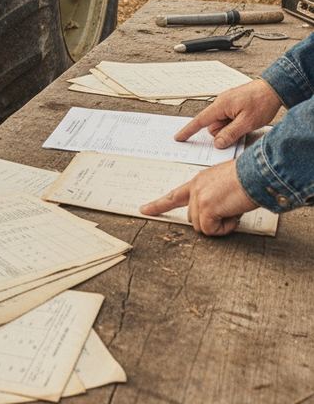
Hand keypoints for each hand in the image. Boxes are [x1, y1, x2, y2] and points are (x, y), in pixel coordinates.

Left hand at [140, 160, 257, 235]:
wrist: (258, 173)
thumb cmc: (249, 178)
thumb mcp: (225, 185)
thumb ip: (215, 197)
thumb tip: (218, 213)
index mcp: (199, 181)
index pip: (174, 195)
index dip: (159, 205)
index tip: (144, 210)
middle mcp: (195, 188)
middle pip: (193, 218)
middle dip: (211, 221)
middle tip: (231, 211)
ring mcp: (198, 197)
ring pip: (202, 227)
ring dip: (220, 224)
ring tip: (234, 209)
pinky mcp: (206, 208)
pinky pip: (211, 231)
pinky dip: (225, 228)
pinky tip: (234, 214)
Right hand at [175, 79, 282, 148]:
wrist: (275, 88)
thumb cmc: (262, 102)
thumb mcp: (247, 122)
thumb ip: (230, 134)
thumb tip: (217, 143)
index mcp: (220, 106)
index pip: (200, 121)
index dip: (189, 131)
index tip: (179, 137)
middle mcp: (221, 103)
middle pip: (213, 125)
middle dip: (223, 132)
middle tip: (241, 129)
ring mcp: (228, 103)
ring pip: (222, 123)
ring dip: (231, 127)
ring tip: (247, 122)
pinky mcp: (234, 104)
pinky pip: (228, 118)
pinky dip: (235, 123)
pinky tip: (247, 119)